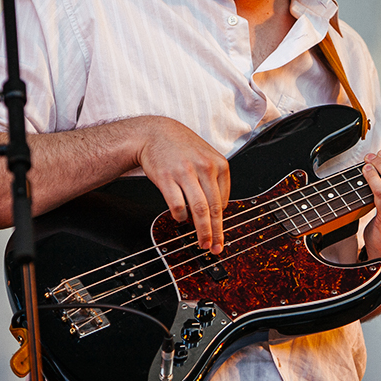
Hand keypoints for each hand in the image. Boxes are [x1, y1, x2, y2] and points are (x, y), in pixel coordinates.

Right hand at [135, 116, 229, 253]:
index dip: (222, 220)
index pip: (224, 200)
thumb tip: (220, 209)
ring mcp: (185, 172)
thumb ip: (215, 179)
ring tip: (202, 242)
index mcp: (219, 164)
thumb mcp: (206, 157)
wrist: (155, 133)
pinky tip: (180, 218)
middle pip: (214, 207)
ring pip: (199, 209)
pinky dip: (180, 216)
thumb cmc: (182, 147)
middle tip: (216, 246)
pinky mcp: (167, 177)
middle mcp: (205, 167)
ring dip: (202, 230)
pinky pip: (177, 204)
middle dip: (216, 231)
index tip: (220, 234)